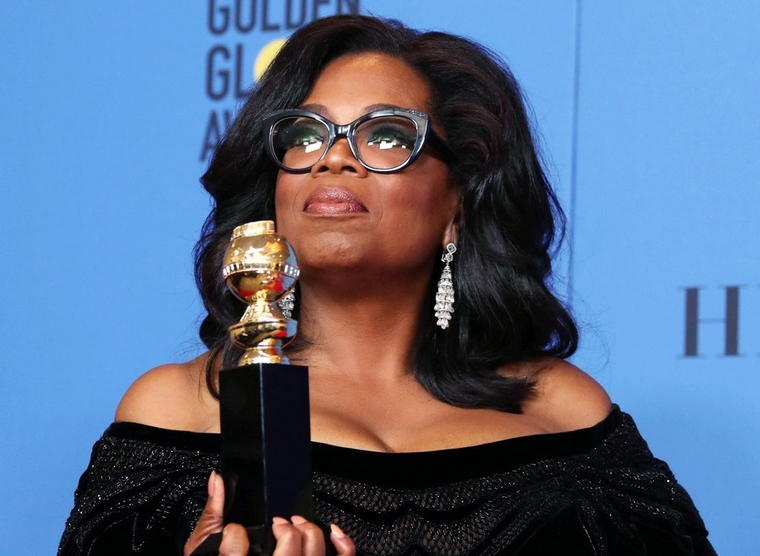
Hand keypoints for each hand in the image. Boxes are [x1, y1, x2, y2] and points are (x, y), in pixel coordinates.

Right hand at [185, 471, 354, 555]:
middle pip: (288, 547)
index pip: (236, 548)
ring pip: (314, 553)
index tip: (234, 531)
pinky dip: (343, 546)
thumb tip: (217, 481)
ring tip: (298, 526)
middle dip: (283, 528)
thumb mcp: (205, 551)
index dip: (234, 533)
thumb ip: (213, 517)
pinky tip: (333, 532)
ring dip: (309, 532)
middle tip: (276, 524)